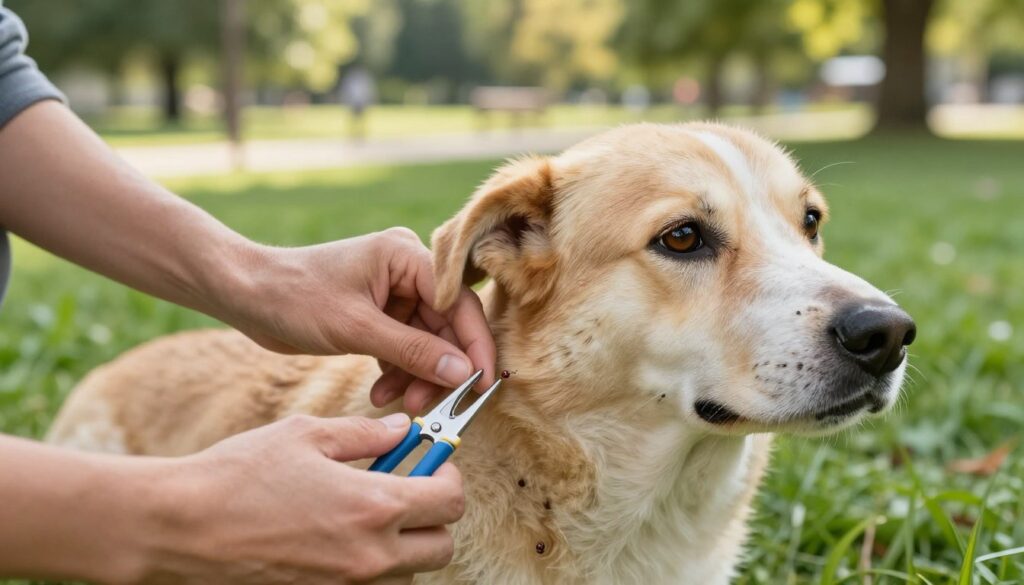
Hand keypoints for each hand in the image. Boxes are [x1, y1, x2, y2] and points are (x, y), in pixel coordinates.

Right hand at [138, 413, 463, 583]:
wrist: (181, 527)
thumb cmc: (239, 474)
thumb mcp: (307, 436)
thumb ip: (366, 434)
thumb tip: (404, 430)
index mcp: (374, 507)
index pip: (451, 502)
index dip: (449, 477)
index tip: (434, 465)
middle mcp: (370, 555)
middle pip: (442, 548)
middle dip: (434, 518)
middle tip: (407, 492)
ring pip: (408, 574)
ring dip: (404, 546)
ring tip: (366, 516)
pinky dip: (370, 566)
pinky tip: (338, 538)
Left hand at [222, 227, 495, 412]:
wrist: (245, 295)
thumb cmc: (294, 297)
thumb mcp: (356, 329)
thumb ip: (413, 351)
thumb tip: (463, 374)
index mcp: (407, 255)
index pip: (458, 302)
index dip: (474, 345)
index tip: (483, 385)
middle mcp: (407, 270)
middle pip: (446, 326)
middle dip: (441, 368)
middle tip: (433, 406)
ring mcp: (393, 293)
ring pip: (427, 342)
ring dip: (418, 376)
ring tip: (401, 403)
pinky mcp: (379, 314)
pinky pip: (404, 348)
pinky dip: (398, 372)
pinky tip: (382, 393)